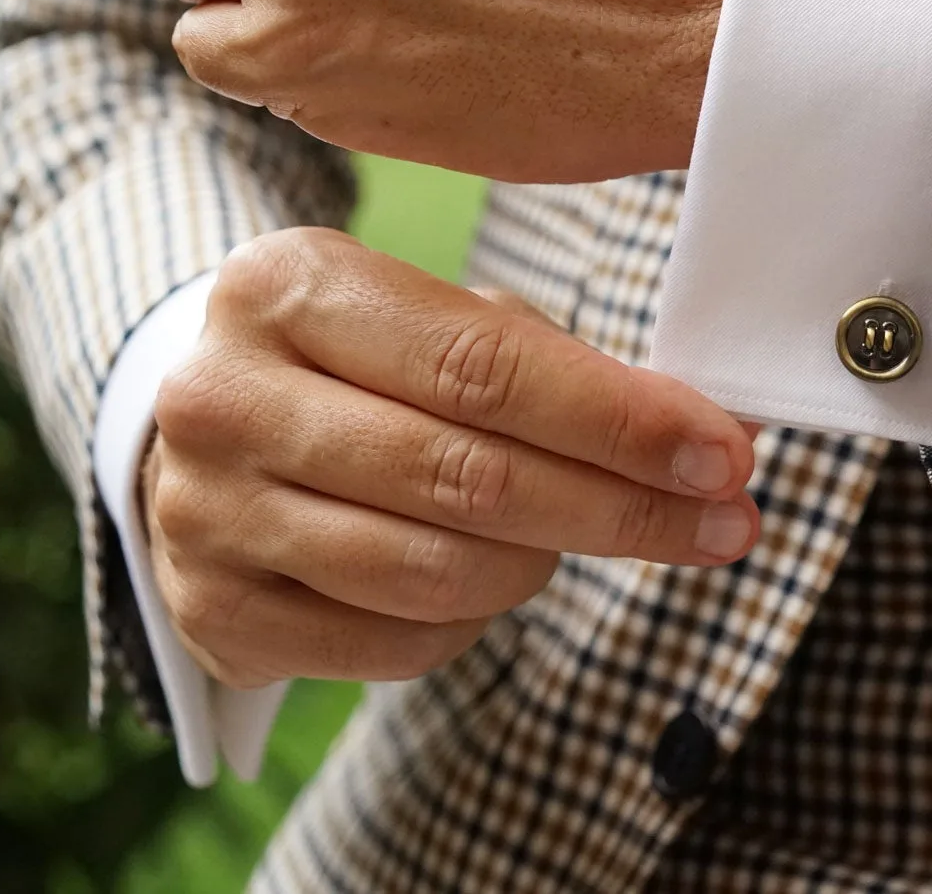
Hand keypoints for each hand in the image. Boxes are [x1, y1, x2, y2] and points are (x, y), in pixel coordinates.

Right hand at [140, 227, 759, 688]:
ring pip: (435, 572)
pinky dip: (475, 619)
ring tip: (592, 533)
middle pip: (468, 477)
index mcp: (289, 287)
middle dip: (623, 506)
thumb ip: (566, 369)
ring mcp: (205, 513)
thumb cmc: (367, 366)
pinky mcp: (213, 613)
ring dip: (549, 562)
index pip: (483, 367)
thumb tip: (722, 434)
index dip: (619, 421)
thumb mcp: (440, 322)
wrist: (214, 430)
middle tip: (725, 522)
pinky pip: (396, 644)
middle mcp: (225, 397)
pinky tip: (498, 574)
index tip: (725, 454)